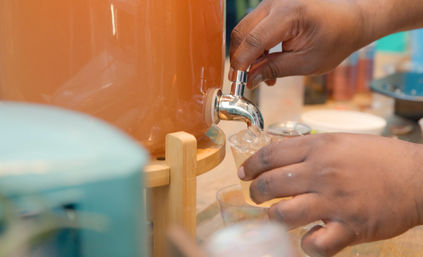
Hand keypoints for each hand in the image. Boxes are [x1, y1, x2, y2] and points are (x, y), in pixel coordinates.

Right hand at [229, 0, 366, 87]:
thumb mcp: (307, 63)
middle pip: (242, 31)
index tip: (237, 82)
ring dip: (248, 53)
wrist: (351, 19)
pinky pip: (254, 26)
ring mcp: (273, 1)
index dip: (241, 64)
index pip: (254, 40)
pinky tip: (266, 60)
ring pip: (245, 29)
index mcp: (290, 14)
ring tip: (263, 74)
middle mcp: (277, 1)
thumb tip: (249, 80)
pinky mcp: (272, 5)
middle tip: (243, 80)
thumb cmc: (336, 40)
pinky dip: (255, 45)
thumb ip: (275, 69)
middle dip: (239, 58)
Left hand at [239, 133, 422, 256]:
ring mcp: (335, 201)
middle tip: (256, 196)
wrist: (417, 176)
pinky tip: (310, 237)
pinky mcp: (350, 227)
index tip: (243, 173)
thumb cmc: (379, 157)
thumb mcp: (340, 140)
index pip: (270, 154)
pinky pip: (316, 244)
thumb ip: (308, 147)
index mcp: (319, 147)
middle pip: (270, 184)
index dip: (251, 165)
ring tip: (275, 217)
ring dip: (273, 218)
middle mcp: (322, 172)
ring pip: (284, 214)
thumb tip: (278, 154)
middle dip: (255, 192)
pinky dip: (307, 244)